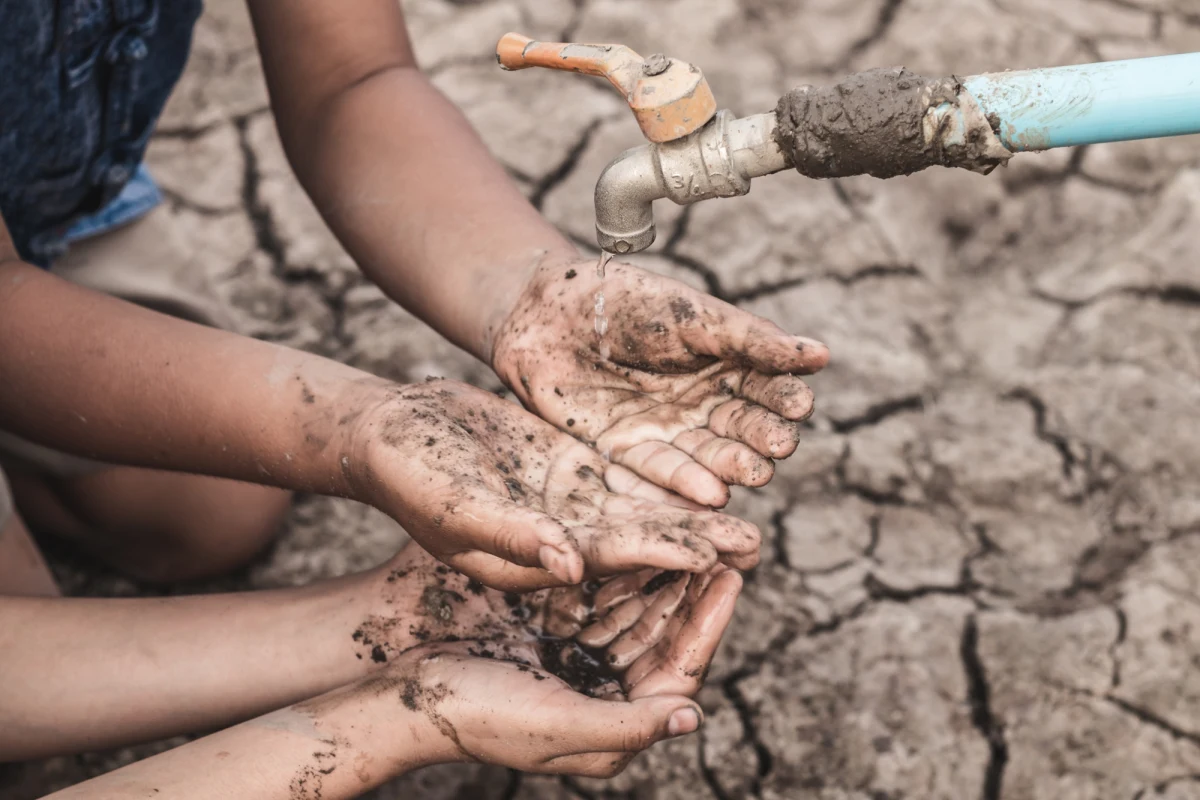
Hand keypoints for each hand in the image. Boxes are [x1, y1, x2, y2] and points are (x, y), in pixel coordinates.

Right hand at [347, 545, 741, 776]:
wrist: (400, 685)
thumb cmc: (477, 714)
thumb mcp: (557, 725)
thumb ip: (626, 726)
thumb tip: (694, 717)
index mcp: (611, 720)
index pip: (678, 668)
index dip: (707, 623)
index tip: (732, 576)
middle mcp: (600, 684)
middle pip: (662, 631)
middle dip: (693, 587)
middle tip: (726, 540)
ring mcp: (574, 649)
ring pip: (634, 602)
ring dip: (663, 567)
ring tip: (693, 525)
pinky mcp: (547, 618)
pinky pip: (598, 584)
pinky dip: (620, 557)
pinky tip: (640, 524)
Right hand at [348, 380, 759, 590]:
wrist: (390, 433)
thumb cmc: (410, 477)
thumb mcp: (456, 509)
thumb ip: (513, 536)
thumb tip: (572, 564)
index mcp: (534, 562)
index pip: (609, 562)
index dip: (661, 557)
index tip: (712, 557)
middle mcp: (558, 541)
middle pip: (638, 543)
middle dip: (694, 544)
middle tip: (755, 546)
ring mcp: (566, 504)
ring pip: (638, 510)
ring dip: (688, 513)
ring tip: (746, 513)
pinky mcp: (567, 469)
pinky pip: (623, 474)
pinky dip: (661, 475)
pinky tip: (704, 472)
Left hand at [492, 256, 829, 507]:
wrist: (544, 310)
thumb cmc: (623, 299)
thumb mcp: (691, 315)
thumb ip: (750, 339)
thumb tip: (820, 355)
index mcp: (725, 365)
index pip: (766, 387)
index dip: (783, 398)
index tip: (800, 405)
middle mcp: (701, 404)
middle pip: (740, 429)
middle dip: (761, 439)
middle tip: (778, 446)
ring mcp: (665, 431)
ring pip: (706, 458)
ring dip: (731, 468)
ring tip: (751, 473)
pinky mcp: (624, 453)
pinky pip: (657, 474)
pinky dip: (684, 486)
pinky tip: (709, 495)